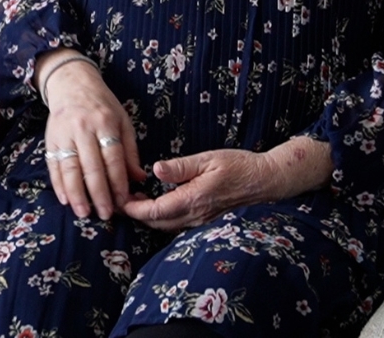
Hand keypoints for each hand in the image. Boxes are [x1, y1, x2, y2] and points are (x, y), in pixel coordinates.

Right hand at [40, 53, 145, 220]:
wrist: (71, 83)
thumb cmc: (102, 104)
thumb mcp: (122, 120)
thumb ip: (130, 150)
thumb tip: (139, 178)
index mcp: (105, 122)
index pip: (112, 157)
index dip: (117, 182)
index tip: (122, 202)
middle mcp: (83, 128)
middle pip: (91, 165)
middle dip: (98, 193)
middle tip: (105, 214)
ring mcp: (64, 134)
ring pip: (69, 167)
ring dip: (76, 193)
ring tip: (83, 212)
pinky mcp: (50, 139)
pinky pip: (53, 165)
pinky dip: (58, 184)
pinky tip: (65, 199)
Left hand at [122, 139, 332, 231]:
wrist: (266, 181)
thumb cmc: (238, 165)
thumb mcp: (207, 159)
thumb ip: (180, 167)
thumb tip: (156, 169)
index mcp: (193, 199)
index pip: (155, 212)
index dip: (134, 209)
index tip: (118, 200)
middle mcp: (195, 215)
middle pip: (157, 222)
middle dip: (136, 214)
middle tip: (118, 197)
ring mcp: (201, 220)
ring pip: (166, 225)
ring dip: (148, 215)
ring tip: (133, 198)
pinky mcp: (205, 219)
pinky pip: (178, 223)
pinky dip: (162, 216)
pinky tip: (156, 201)